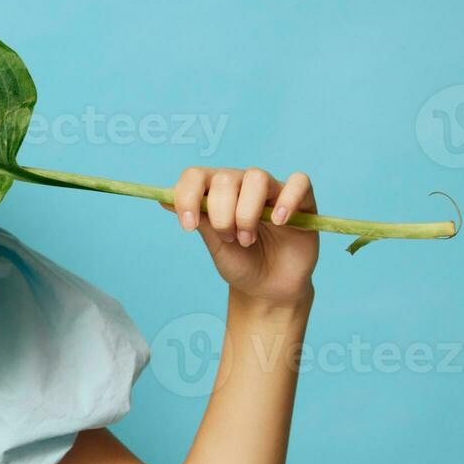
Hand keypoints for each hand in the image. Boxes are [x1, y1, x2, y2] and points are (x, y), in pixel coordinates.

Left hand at [160, 166, 317, 305]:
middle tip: (229, 239)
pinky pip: (298, 183)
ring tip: (247, 238)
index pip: (195, 175)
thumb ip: (198, 219)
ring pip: (257, 178)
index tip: (188, 225)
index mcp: (216, 191)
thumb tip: (162, 198)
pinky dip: (286, 200)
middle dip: (222, 214)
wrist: (268, 288)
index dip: (187, 196)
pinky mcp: (302, 201)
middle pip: (226, 178)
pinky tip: (279, 221)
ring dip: (247, 212)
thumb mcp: (214, 244)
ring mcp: (273, 191)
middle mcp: (242, 185)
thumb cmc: (240, 263)